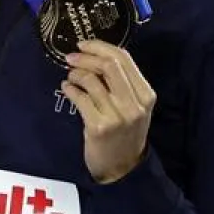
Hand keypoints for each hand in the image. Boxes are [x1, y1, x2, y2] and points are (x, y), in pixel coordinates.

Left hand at [60, 39, 155, 183]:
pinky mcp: (99, 127)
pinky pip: (80, 97)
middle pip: (108, 65)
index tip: (84, 44)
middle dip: (86, 56)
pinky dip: (69, 88)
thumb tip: (95, 54)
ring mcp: (118, 116)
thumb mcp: (134, 106)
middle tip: (71, 57)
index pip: (124, 58)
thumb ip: (122, 83)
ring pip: (91, 80)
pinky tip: (67, 89)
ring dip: (75, 74)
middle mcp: (135, 104)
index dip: (100, 46)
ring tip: (70, 77)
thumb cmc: (125, 132)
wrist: (122, 168)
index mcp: (146, 94)